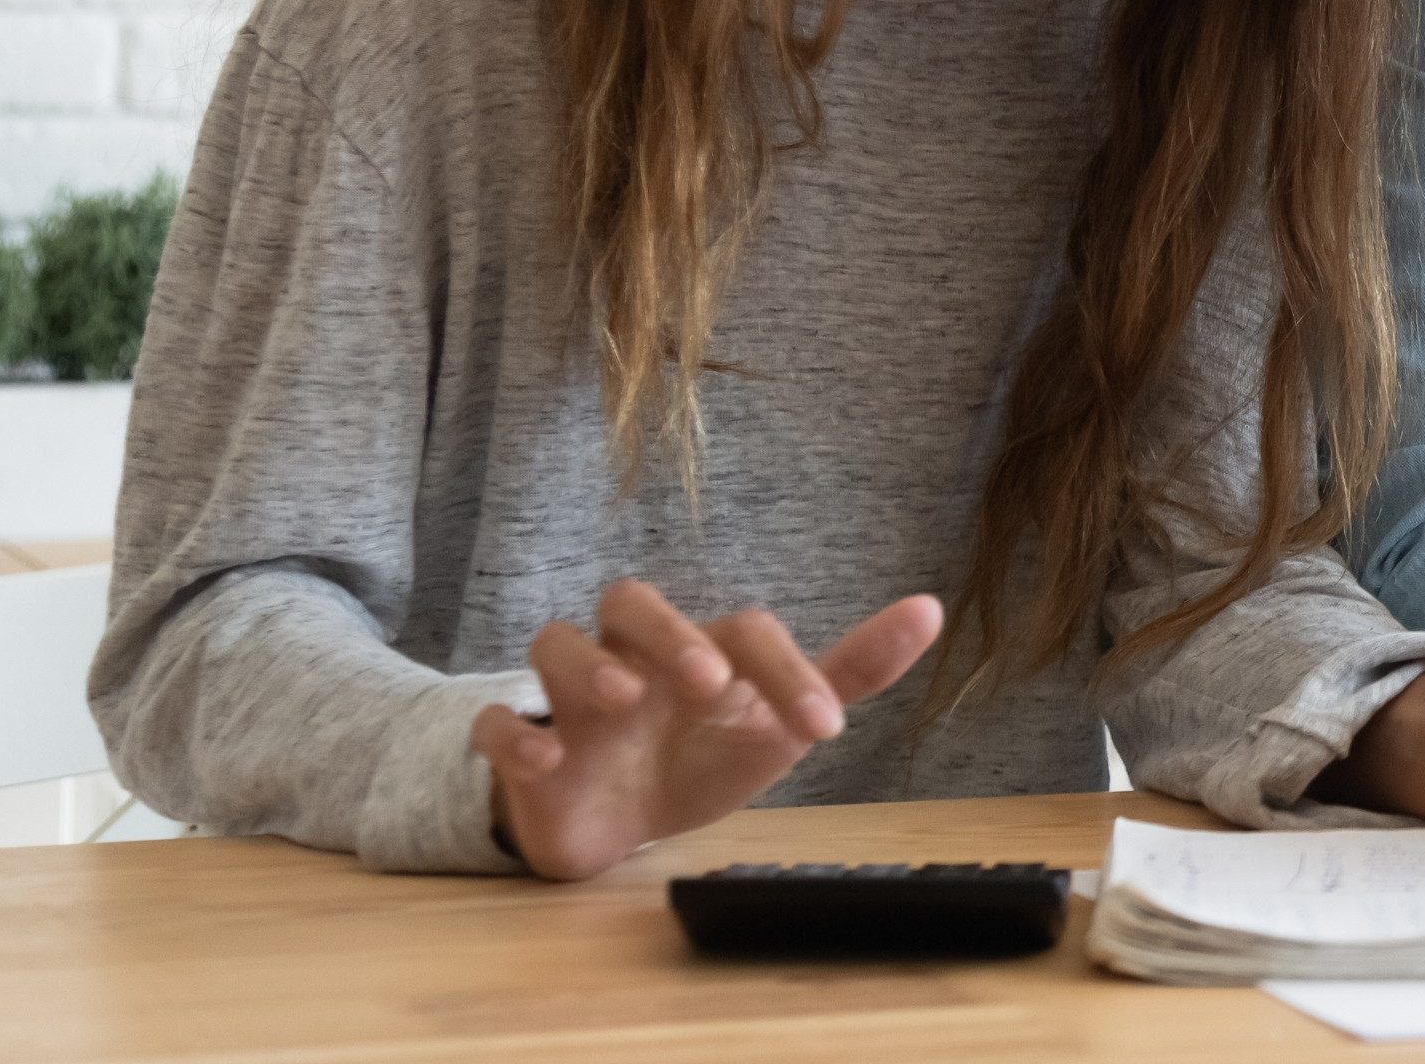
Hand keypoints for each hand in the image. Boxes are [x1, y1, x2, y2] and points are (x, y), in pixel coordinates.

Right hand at [469, 579, 944, 880]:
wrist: (617, 824)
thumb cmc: (699, 755)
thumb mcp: (778, 720)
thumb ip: (849, 669)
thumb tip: (930, 607)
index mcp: (698, 648)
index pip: (740, 628)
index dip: (785, 671)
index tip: (826, 729)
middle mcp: (632, 657)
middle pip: (630, 600)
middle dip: (668, 631)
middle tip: (708, 680)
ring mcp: (571, 700)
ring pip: (554, 641)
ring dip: (588, 664)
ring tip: (625, 698)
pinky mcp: (522, 749)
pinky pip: (493, 724)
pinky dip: (513, 735)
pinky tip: (548, 759)